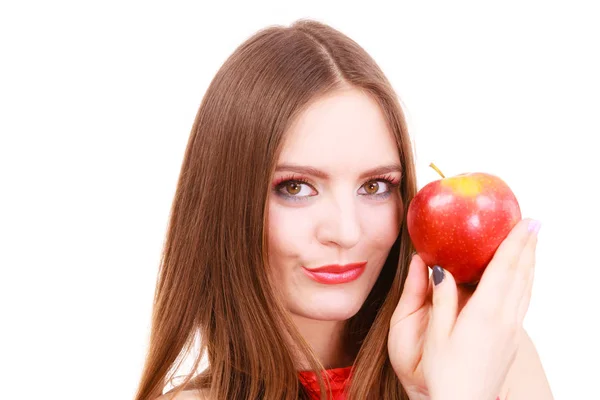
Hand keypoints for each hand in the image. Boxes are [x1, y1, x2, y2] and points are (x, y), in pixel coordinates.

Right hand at [388, 218, 539, 399]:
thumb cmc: (445, 373)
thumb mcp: (437, 334)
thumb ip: (441, 299)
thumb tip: (439, 269)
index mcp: (484, 314)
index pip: (504, 269)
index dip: (515, 243)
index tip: (525, 222)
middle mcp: (505, 319)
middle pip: (521, 275)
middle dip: (528, 246)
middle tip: (534, 222)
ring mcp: (511, 330)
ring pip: (526, 288)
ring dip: (530, 262)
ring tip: (532, 243)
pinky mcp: (512, 339)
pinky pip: (523, 300)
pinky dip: (526, 281)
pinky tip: (522, 277)